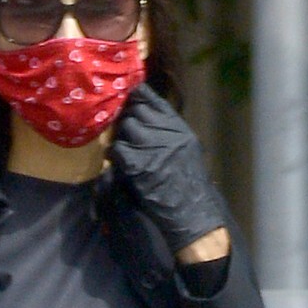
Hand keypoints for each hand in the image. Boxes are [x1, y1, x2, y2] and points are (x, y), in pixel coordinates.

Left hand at [110, 85, 229, 255]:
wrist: (191, 210)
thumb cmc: (189, 183)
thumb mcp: (187, 147)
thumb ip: (168, 130)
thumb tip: (145, 117)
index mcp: (177, 125)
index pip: (149, 98)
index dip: (135, 97)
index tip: (127, 100)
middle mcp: (165, 130)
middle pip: (133, 111)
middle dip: (125, 120)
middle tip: (122, 132)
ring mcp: (150, 145)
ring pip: (124, 129)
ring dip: (120, 139)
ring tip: (124, 152)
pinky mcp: (137, 163)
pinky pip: (117, 149)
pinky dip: (115, 156)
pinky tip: (119, 163)